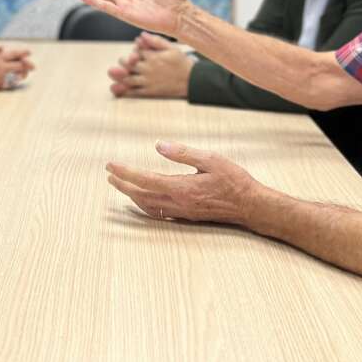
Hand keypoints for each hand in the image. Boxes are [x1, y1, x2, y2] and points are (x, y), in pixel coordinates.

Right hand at [0, 45, 32, 91]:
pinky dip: (13, 82)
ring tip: (25, 74)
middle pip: (19, 66)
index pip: (15, 54)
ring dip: (22, 75)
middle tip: (33, 67)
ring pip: (16, 77)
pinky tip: (15, 81)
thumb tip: (2, 48)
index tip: (29, 52)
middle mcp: (1, 68)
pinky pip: (8, 84)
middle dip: (28, 66)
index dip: (23, 53)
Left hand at [106, 141, 263, 226]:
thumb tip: (159, 146)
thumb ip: (184, 153)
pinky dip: (144, 205)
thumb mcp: (211, 159)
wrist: (251, 206)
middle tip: (110, 175)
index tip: (111, 165)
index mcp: (181, 187)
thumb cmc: (234, 180)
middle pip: (141, 196)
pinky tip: (142, 199)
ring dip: (131, 196)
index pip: (145, 180)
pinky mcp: (187, 216)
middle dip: (123, 185)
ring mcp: (182, 212)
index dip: (125, 173)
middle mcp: (178, 203)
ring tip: (121, 185)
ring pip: (148, 206)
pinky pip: (158, 213)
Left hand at [107, 33, 191, 97]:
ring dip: (120, 75)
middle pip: (128, 64)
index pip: (136, 50)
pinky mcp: (149, 92)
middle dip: (124, 61)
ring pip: (127, 78)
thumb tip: (140, 35)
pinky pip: (133, 92)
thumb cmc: (181, 62)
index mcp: (153, 56)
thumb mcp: (171, 48)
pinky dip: (124, 90)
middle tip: (125, 61)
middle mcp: (148, 68)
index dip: (134, 50)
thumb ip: (155, 41)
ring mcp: (148, 81)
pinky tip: (119, 88)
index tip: (135, 51)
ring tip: (119, 72)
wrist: (191, 80)